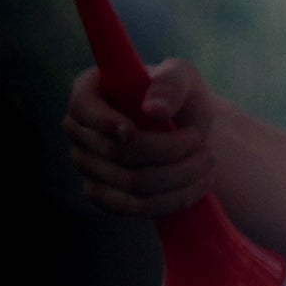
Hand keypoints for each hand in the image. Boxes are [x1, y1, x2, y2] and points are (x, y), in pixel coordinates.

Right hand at [65, 57, 220, 219]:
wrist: (185, 128)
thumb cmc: (178, 95)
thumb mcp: (183, 77)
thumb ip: (171, 82)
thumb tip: (153, 109)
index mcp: (88, 92)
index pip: (82, 109)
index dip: (105, 122)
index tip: (134, 130)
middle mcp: (78, 130)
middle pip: (116, 153)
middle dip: (169, 151)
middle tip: (202, 142)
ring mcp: (86, 165)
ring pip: (130, 183)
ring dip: (179, 176)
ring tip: (207, 161)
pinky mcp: (103, 194)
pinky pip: (132, 208)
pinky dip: (172, 199)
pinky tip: (199, 185)